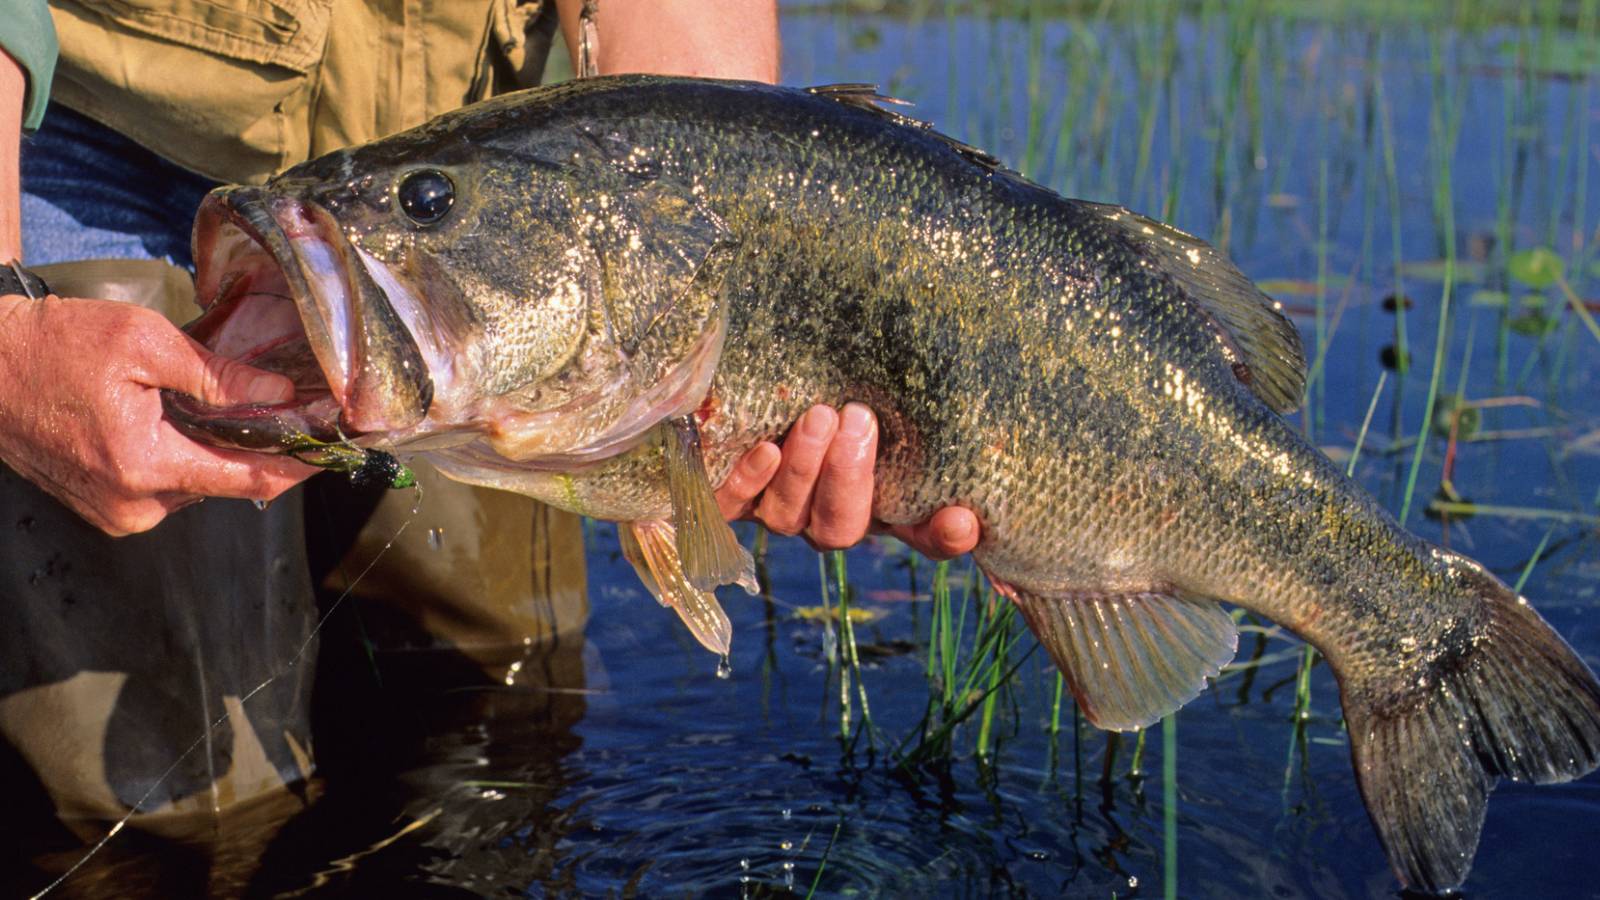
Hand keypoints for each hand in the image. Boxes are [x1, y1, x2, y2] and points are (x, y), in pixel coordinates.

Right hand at [0, 294, 318, 534]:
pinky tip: (164, 421)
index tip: (331, 453)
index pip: (247, 480)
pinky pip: (161, 487)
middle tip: (269, 404)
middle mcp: (133, 504)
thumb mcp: (143, 344)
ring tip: (196, 404)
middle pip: (222, 482)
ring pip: (192, 484)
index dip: (296, 467)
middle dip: (248, 447)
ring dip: (207, 450)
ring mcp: (113, 512)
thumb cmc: (54, 346)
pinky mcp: (100, 508)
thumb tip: (278, 394)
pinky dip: (175, 456)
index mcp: (146, 466)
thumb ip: (216, 376)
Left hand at [715, 402, 980, 559]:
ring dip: (804, 469)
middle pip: (841, 528)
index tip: (962, 517)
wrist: (759, 386)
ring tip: (819, 416)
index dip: (942, 536)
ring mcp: (774, 512)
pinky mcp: (728, 497)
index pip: (923, 536)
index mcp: (879, 505)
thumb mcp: (883, 406)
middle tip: (861, 419)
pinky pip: (732, 505)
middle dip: (851, 477)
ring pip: (787, 516)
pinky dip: (749, 480)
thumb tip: (969, 485)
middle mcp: (827, 519)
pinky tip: (765, 449)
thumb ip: (923, 428)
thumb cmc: (836, 396)